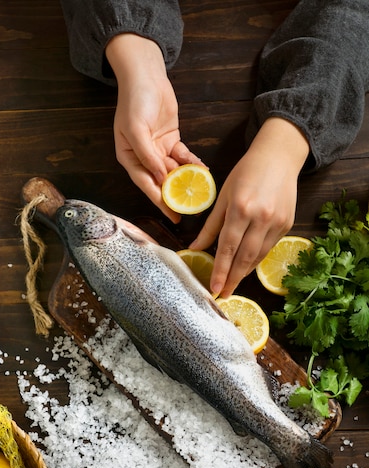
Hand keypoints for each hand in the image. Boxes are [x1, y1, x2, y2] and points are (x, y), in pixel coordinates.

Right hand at [106, 34, 201, 221]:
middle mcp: (143, 157)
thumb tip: (161, 179)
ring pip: (174, 171)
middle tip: (192, 210)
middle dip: (176, 195)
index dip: (160, 202)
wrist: (146, 76)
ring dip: (186, 181)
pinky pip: (183, 157)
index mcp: (129, 158)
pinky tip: (203, 171)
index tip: (173, 216)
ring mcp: (158, 150)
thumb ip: (148, 156)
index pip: (146, 185)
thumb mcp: (136, 130)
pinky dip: (192, 164)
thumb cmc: (134, 101)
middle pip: (161, 182)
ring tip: (201, 193)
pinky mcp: (171, 141)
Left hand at [190, 118, 309, 296]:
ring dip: (244, 273)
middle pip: (244, 257)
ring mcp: (277, 223)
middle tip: (223, 294)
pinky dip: (256, 260)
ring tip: (232, 284)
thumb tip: (195, 248)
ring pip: (258, 256)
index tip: (214, 288)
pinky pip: (268, 248)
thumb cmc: (246, 173)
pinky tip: (246, 268)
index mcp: (241, 208)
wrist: (279, 157)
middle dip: (232, 279)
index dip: (220, 270)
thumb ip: (211, 225)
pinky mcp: (287, 225)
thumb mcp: (224, 196)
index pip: (228, 247)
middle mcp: (261, 218)